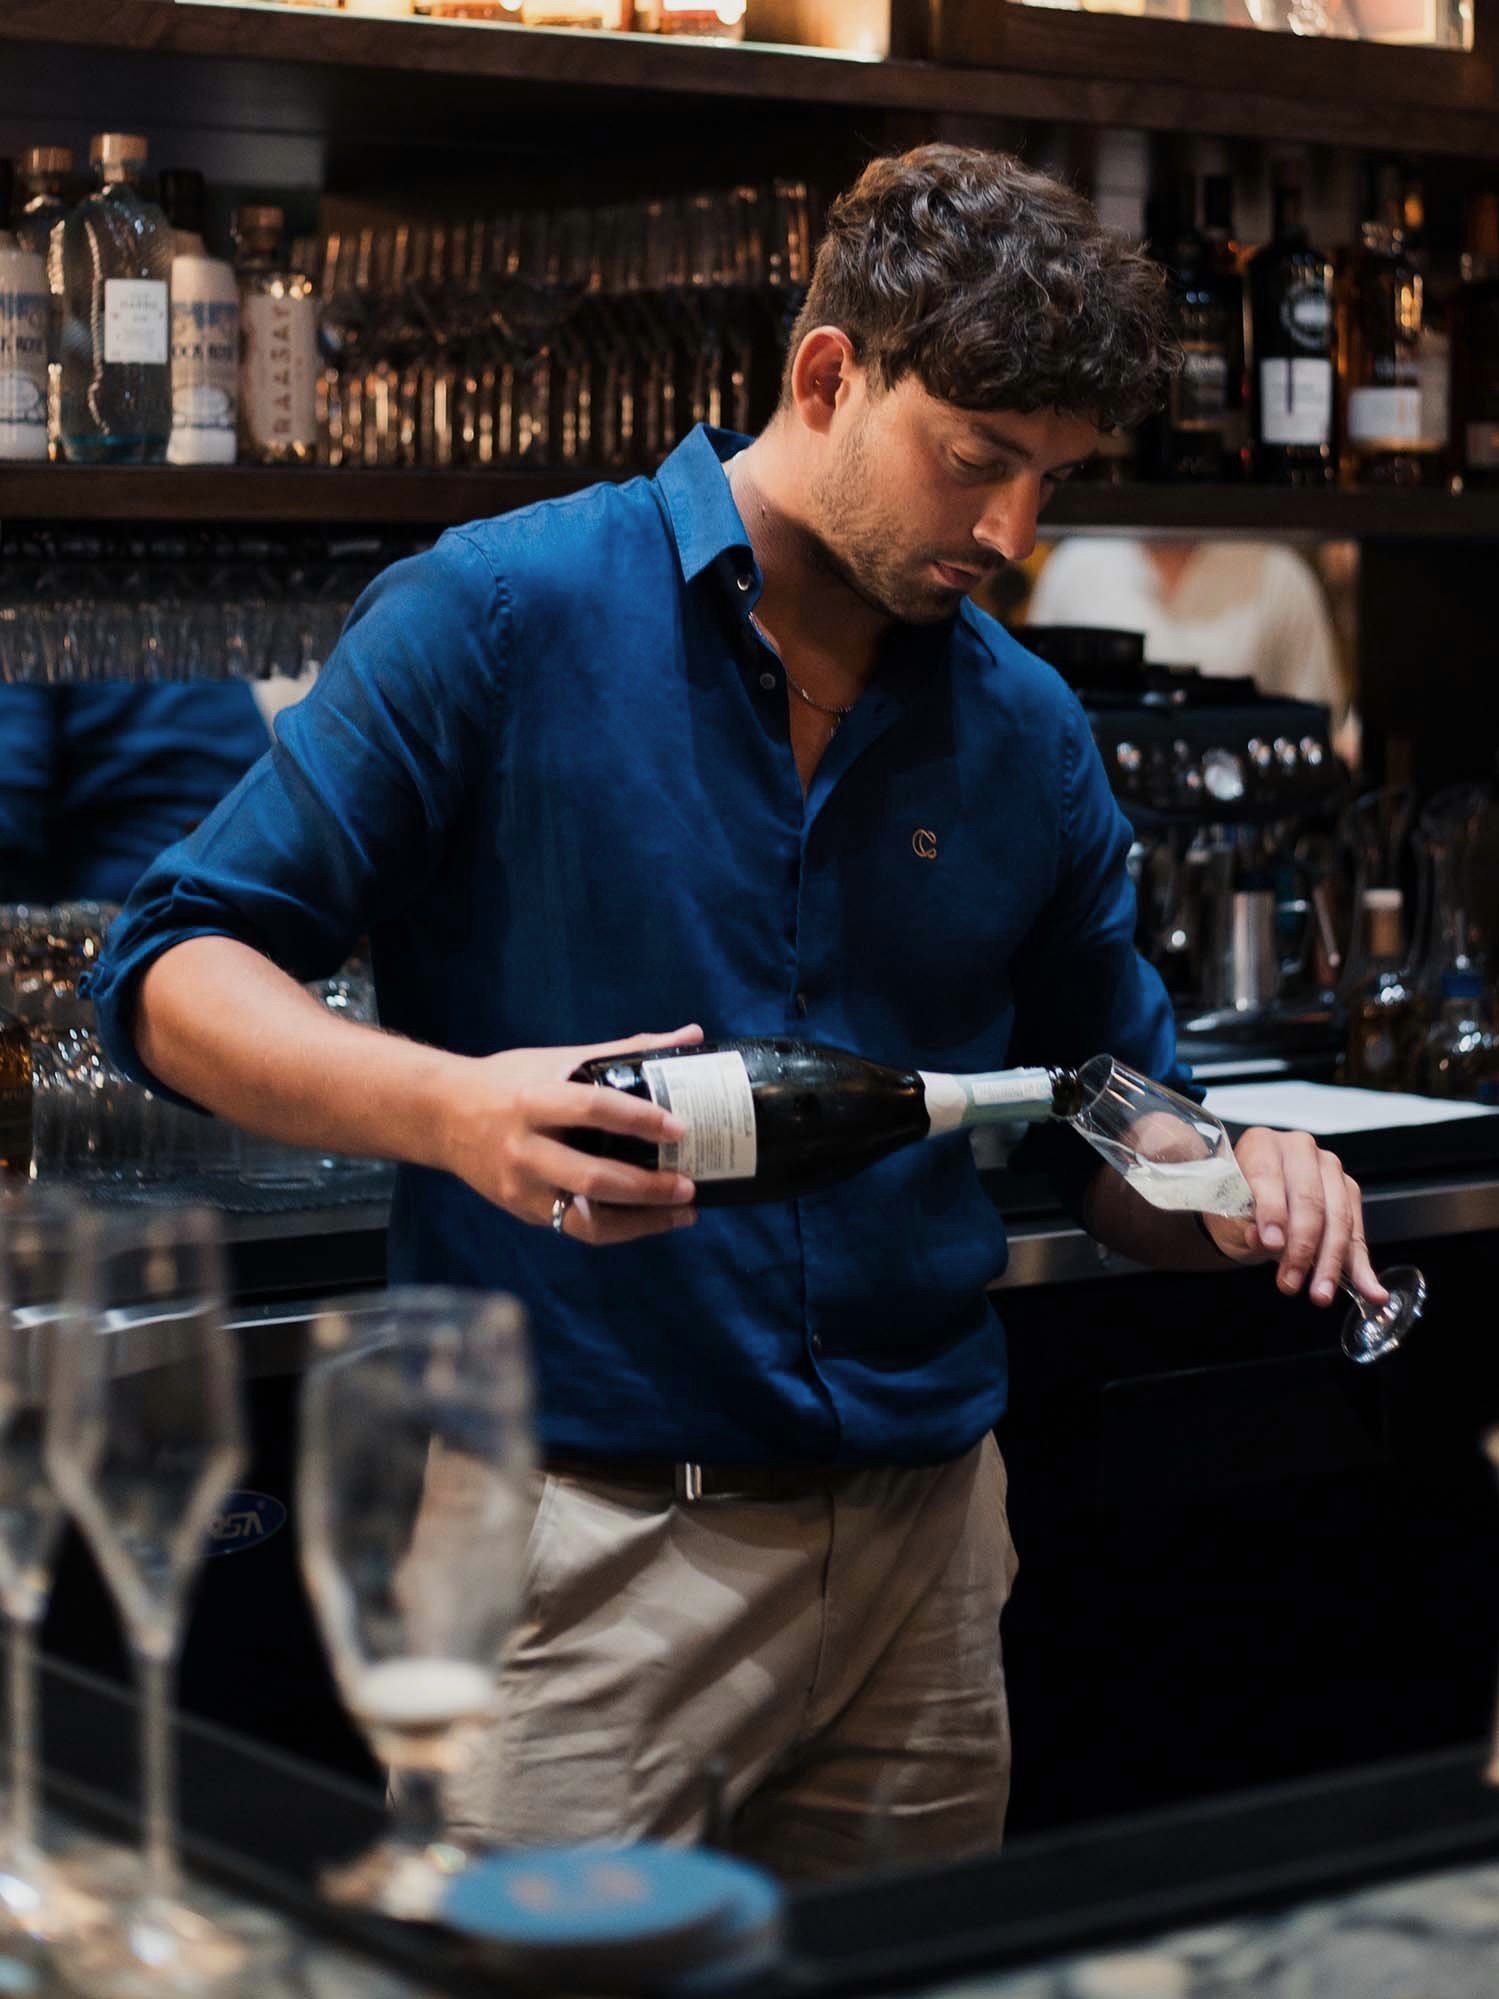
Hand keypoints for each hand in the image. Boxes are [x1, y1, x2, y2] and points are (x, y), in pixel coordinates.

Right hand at [440, 1024, 703, 1246]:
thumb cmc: (509, 1081)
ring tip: (682, 1211)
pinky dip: (619, 1229)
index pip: (592, 1108)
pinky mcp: (524, 1211)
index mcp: (534, 1101)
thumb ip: (623, 1051)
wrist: (442, 1117)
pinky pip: (577, 1229)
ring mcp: (523, 1188)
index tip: (679, 1127)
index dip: (639, 1119)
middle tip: (689, 1184)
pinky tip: (651, 1220)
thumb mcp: (558, 1060)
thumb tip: (690, 1035)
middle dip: (647, 1187)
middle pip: (592, 1177)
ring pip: (587, 1218)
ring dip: (641, 1221)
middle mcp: (525, 1149)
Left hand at [1201, 1127, 1387, 1307]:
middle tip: (1289, 1282)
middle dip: (1302, 1247)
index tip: (1270, 1244)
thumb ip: (1244, 1223)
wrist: (1247, 1208)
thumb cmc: (1233, 1206)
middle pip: (1309, 1201)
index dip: (1272, 1212)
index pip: (1269, 1177)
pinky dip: (1361, 1267)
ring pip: (1338, 1220)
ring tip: (1320, 1294)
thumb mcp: (1226, 1215)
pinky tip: (1371, 1291)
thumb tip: (1263, 1238)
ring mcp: (1329, 1170)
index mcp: (1262, 1144)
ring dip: (1330, 1263)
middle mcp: (1300, 1149)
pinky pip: (1356, 1233)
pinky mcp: (1348, 1193)